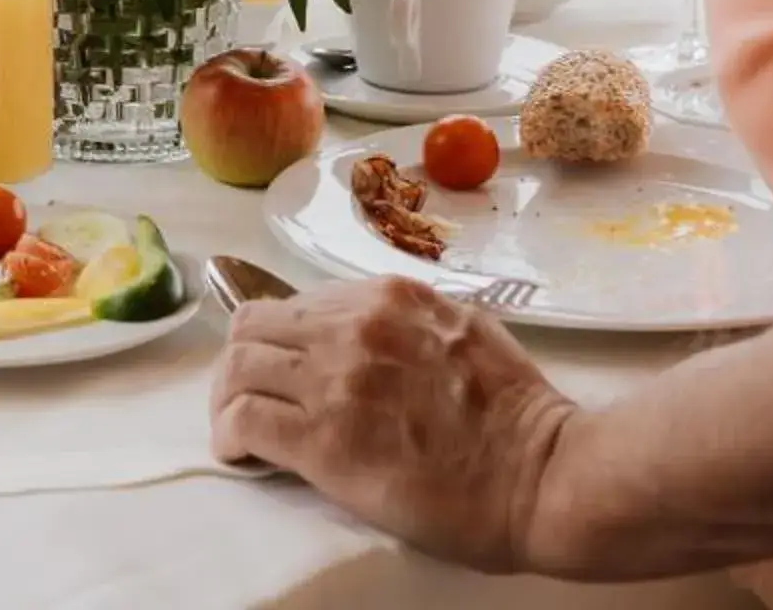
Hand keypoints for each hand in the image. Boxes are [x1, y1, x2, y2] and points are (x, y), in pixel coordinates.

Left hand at [210, 278, 578, 574]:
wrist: (545, 475)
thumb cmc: (521, 417)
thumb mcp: (467, 331)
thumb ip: (412, 325)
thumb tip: (375, 336)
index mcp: (390, 298)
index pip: (301, 302)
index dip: (282, 339)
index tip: (283, 369)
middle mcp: (354, 326)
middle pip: (255, 324)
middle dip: (242, 362)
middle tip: (246, 397)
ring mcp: (336, 379)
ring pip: (238, 367)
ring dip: (227, 398)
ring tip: (236, 429)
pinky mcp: (323, 439)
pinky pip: (242, 420)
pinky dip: (228, 436)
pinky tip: (238, 454)